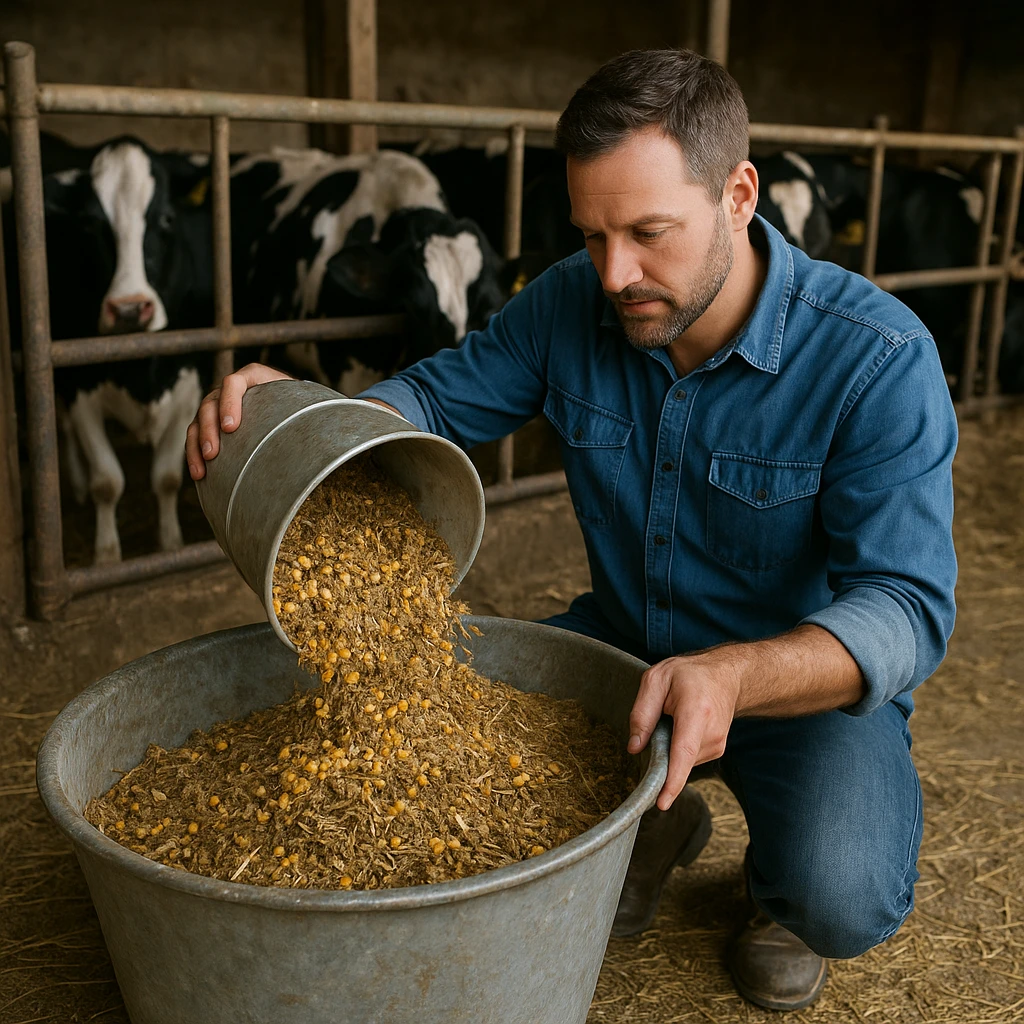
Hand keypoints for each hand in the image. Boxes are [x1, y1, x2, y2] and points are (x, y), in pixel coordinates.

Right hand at [185, 363, 292, 479]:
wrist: (291, 408)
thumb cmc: (298, 404)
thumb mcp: (301, 402)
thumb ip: (302, 408)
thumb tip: (319, 433)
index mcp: (252, 376)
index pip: (233, 383)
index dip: (229, 403)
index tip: (231, 428)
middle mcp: (229, 389)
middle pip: (211, 403)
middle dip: (208, 429)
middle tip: (213, 453)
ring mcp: (217, 406)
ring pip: (199, 422)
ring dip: (197, 446)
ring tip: (202, 469)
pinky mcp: (211, 424)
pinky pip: (195, 438)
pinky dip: (195, 455)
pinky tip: (199, 475)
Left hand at [627, 652, 741, 810]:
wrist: (726, 675)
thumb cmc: (688, 675)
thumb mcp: (656, 680)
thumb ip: (641, 713)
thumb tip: (634, 748)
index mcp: (696, 712)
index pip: (684, 752)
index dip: (672, 780)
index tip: (662, 804)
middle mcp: (712, 732)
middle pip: (676, 759)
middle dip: (660, 748)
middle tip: (663, 715)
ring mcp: (717, 744)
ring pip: (680, 760)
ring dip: (670, 745)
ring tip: (677, 716)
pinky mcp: (716, 750)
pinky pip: (687, 758)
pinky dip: (678, 747)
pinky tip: (684, 725)